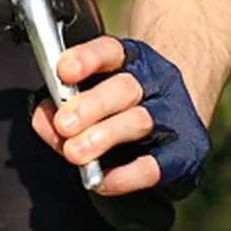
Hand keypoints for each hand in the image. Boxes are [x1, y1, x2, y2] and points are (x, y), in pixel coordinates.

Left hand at [30, 34, 209, 197]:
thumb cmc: (117, 109)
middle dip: (90, 106)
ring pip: (138, 121)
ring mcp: (174, 116)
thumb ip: (60, 104)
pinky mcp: (186, 153)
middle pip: (123, 88)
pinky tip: (102, 180)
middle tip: (63, 124)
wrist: (175, 128)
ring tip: (74, 152)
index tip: (63, 71)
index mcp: (130, 60)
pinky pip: (155, 166)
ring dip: (103, 137)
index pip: (109, 50)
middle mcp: (156, 82)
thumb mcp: (88, 94)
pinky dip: (125, 176)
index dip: (86, 59)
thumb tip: (45, 122)